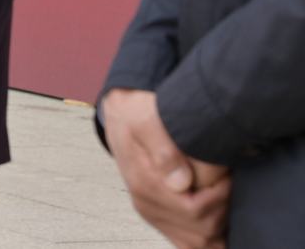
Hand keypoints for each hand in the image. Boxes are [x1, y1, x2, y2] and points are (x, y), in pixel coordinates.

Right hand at [102, 88, 230, 248]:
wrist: (122, 116)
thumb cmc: (137, 114)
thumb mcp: (146, 119)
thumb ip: (163, 149)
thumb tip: (181, 183)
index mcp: (145, 184)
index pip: (194, 210)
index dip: (220, 196)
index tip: (227, 175)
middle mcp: (146, 204)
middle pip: (201, 230)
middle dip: (223, 209)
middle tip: (228, 182)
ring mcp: (152, 213)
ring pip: (198, 242)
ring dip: (218, 224)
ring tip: (223, 195)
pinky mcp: (158, 216)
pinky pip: (187, 244)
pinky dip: (207, 239)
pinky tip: (218, 222)